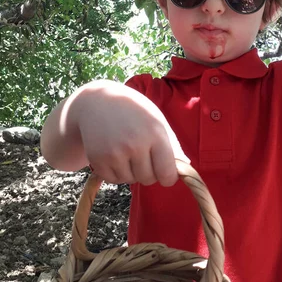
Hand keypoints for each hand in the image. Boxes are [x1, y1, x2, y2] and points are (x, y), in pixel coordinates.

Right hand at [73, 81, 188, 185]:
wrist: (96, 101)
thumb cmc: (133, 109)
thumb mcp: (156, 119)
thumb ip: (172, 144)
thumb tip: (186, 167)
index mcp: (155, 134)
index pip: (167, 173)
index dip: (168, 177)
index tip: (165, 173)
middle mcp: (135, 145)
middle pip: (149, 179)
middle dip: (148, 172)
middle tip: (142, 156)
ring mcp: (115, 153)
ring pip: (130, 180)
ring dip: (131, 172)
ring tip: (126, 152)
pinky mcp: (98, 159)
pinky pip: (113, 180)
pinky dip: (116, 172)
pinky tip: (114, 155)